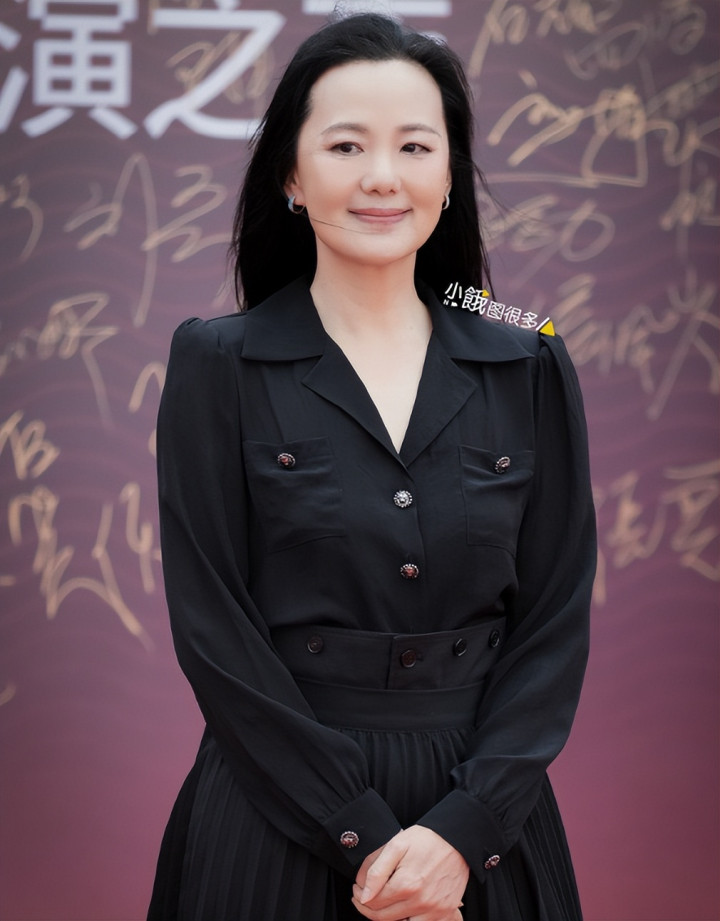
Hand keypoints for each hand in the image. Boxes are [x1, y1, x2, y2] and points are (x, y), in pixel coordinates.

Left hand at [351, 825, 468, 920]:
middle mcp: (420, 902)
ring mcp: (434, 910)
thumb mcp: (397, 845)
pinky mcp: (444, 912)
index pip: (373, 903)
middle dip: (368, 907)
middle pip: (383, 917)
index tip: (357, 888)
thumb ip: (377, 871)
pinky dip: (408, 919)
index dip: (360, 897)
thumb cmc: (427, 840)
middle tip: (363, 896)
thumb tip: (364, 896)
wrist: (457, 840)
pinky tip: (403, 907)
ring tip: (383, 901)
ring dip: (387, 916)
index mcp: (406, 885)